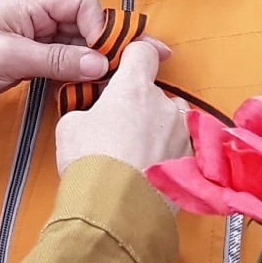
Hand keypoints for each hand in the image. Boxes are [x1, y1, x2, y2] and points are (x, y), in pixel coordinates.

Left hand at [0, 0, 113, 104]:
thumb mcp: (12, 58)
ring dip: (89, 60)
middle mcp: (38, 13)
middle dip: (99, 44)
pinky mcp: (34, 54)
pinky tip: (81, 83)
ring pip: (78, 41)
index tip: (102, 52)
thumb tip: (99, 63)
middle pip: (84, 21)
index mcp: (30, 2)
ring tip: (97, 81)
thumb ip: (57, 59)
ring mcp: (37, 34)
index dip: (98, 24)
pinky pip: (66, 57)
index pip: (81, 0)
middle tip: (110, 70)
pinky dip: (75, 69)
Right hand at [56, 39, 189, 174]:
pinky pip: (178, 146)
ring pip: (169, 120)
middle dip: (138, 104)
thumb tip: (90, 114)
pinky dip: (165, 154)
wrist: (114, 210)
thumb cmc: (92, 165)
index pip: (143, 52)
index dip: (132, 57)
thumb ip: (86, 109)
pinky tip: (145, 169)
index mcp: (134, 88)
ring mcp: (182, 133)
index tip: (124, 65)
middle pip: (154, 91)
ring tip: (132, 153)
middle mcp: (164, 105)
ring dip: (155, 129)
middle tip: (116, 125)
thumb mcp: (70, 126)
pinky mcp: (191, 160)